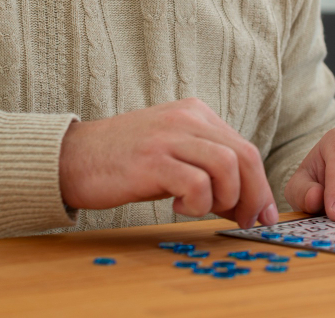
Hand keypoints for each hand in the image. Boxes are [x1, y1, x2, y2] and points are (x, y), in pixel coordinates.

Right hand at [59, 98, 277, 228]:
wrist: (72, 157)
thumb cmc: (125, 162)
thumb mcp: (174, 156)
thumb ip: (208, 171)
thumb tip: (244, 205)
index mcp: (197, 113)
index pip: (245, 148)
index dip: (260, 185)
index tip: (262, 213)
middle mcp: (188, 118)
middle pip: (244, 156)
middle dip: (253, 195)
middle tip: (248, 221)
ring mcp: (170, 136)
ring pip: (227, 166)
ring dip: (225, 198)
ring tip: (203, 209)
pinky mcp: (152, 159)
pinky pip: (196, 183)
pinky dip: (197, 203)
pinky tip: (178, 206)